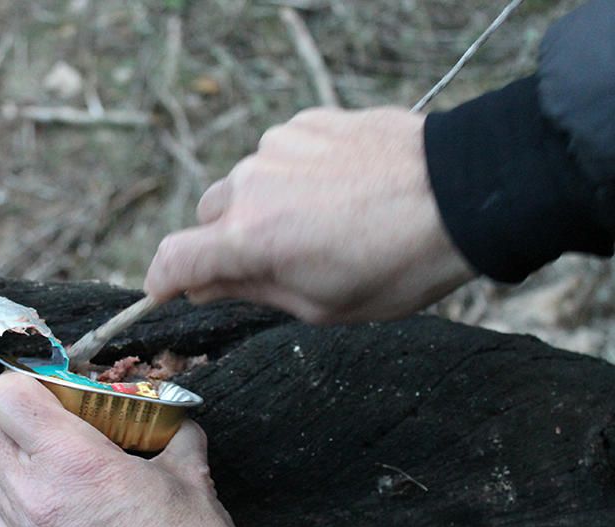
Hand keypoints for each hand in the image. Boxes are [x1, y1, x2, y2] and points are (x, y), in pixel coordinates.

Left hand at [0, 373, 244, 526]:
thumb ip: (173, 434)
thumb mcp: (188, 473)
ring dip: (3, 454)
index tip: (40, 381)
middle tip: (20, 402)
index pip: (5, 398)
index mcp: (72, 459)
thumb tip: (173, 420)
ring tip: (38, 452)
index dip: (18, 379)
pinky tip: (44, 501)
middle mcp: (34, 495)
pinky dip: (11, 501)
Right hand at [145, 107, 474, 322]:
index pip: (172, 259)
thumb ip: (252, 292)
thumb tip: (206, 285)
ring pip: (244, 185)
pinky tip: (337, 191)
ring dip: (263, 207)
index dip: (163, 282)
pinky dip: (292, 178)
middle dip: (226, 245)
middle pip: (208, 219)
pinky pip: (278, 157)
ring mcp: (277, 147)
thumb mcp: (320, 305)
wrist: (463, 192)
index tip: (167, 292)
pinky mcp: (305, 123)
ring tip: (320, 223)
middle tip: (273, 264)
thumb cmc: (398, 263)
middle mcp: (249, 185)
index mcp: (247, 239)